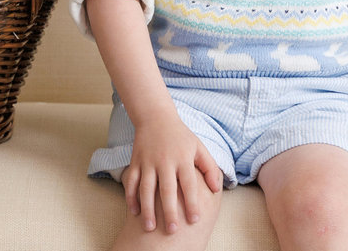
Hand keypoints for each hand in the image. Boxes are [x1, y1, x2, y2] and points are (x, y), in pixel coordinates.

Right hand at [124, 113, 221, 233]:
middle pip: (167, 189)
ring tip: (150, 227)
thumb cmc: (181, 136)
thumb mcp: (199, 147)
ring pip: (146, 188)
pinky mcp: (135, 161)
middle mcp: (165, 161)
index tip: (195, 220)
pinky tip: (134, 212)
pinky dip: (130, 197)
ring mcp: (148, 161)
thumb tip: (217, 190)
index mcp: (182, 158)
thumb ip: (210, 168)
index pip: (189, 183)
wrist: (155, 117)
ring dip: (147, 208)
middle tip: (172, 230)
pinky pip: (131, 181)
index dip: (192, 202)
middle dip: (169, 211)